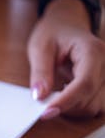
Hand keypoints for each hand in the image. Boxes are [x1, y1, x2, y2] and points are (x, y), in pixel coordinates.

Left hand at [28, 0, 104, 118]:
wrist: (66, 25)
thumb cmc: (53, 33)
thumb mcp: (40, 47)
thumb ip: (41, 72)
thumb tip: (40, 96)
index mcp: (93, 50)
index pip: (84, 83)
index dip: (66, 101)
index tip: (46, 113)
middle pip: (91, 99)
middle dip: (66, 107)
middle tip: (44, 102)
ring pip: (96, 107)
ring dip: (73, 109)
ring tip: (56, 96)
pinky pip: (97, 105)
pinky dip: (80, 107)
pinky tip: (67, 97)